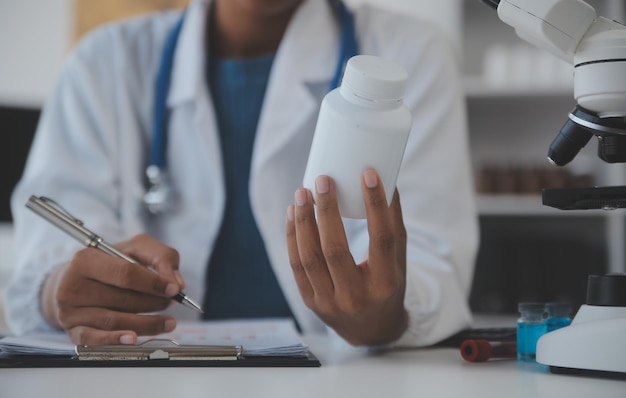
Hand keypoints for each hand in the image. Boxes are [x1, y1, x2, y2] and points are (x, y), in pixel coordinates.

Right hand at [40, 234, 184, 344]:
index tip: (174, 289)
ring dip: (147, 324)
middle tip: (170, 303)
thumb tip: (176, 282)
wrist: (72, 282)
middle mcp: (72, 285)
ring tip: (167, 322)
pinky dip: (115, 340)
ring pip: (114, 321)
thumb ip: (161, 257)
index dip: (153, 283)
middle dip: (154, 302)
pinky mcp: (72, 331)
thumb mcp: (135, 249)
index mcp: (86, 259)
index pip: (126, 274)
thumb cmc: (108, 264)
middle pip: (122, 298)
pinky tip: (133, 339)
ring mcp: (70, 311)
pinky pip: (94, 339)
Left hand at [286, 170, 407, 345]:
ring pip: (310, 257)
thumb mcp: (399, 261)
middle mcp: (356, 296)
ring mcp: (329, 301)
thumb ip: (394, 225)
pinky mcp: (310, 301)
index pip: (381, 239)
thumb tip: (388, 181)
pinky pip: (297, 265)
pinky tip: (293, 213)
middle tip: (323, 180)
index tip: (368, 174)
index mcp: (385, 283)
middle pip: (336, 248)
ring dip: (303, 221)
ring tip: (302, 193)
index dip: (375, 205)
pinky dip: (293, 236)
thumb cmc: (388, 287)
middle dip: (326, 210)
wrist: (371, 330)